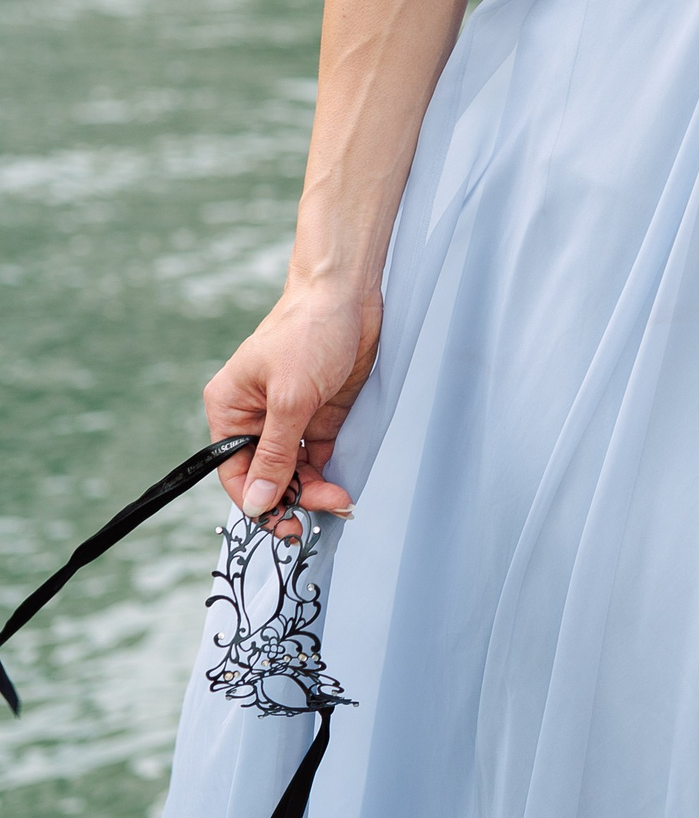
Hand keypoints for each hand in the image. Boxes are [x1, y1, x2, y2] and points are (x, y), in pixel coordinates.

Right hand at [205, 279, 383, 529]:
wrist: (348, 293)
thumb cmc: (308, 331)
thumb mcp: (290, 398)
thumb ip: (276, 453)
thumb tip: (257, 502)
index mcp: (230, 409)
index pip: (234, 471)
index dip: (258, 501)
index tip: (285, 525)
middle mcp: (255, 417)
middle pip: (267, 475)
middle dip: (293, 497)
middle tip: (324, 512)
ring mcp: (288, 416)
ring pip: (294, 470)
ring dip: (314, 489)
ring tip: (341, 501)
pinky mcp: (318, 414)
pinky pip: (317, 455)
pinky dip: (328, 472)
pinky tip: (342, 483)